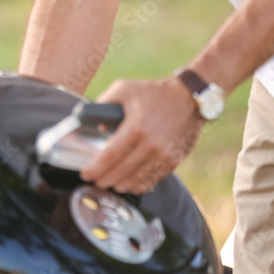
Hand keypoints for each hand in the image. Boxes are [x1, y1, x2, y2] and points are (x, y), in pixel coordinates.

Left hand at [79, 77, 203, 194]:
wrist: (189, 97)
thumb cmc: (153, 92)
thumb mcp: (124, 88)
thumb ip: (104, 103)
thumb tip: (96, 125)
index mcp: (136, 127)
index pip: (109, 156)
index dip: (95, 168)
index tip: (85, 173)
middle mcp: (151, 144)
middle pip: (121, 171)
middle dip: (104, 179)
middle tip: (94, 180)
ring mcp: (164, 155)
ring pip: (137, 180)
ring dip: (120, 185)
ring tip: (110, 183)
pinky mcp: (174, 160)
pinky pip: (153, 179)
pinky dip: (139, 185)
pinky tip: (129, 184)